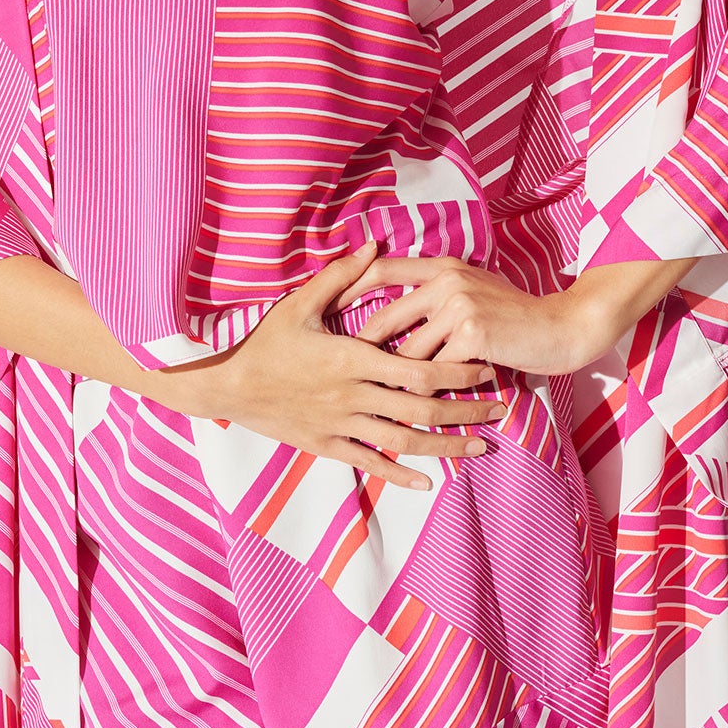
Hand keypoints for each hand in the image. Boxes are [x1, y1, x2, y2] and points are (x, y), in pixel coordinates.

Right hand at [204, 243, 508, 491]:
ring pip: (404, 441)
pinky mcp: (327, 446)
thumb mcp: (300, 303)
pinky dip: (400, 474)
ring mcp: (341, 425)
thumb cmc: (266, 342)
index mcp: (352, 359)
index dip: (457, 370)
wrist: (228, 386)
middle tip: (499, 409)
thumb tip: (375, 245)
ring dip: (445, 445)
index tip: (485, 365)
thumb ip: (341, 276)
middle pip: (421, 409)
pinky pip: (370, 463)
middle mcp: (352, 396)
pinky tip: (426, 481)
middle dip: (465, 410)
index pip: (418, 368)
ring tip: (479, 447)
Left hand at [335, 253, 617, 376]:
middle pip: (385, 321)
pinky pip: (435, 373)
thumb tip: (394, 308)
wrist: (561, 327)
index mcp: (441, 265)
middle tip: (344, 378)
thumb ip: (436, 291)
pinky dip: (430, 393)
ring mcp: (459, 306)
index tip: (326, 311)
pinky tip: (429, 407)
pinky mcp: (473, 335)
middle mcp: (446, 280)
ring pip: (408, 355)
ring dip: (400, 383)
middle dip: (362, 354)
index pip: (382, 269)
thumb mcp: (474, 287)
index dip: (349, 287)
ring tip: (388, 402)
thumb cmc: (514, 313)